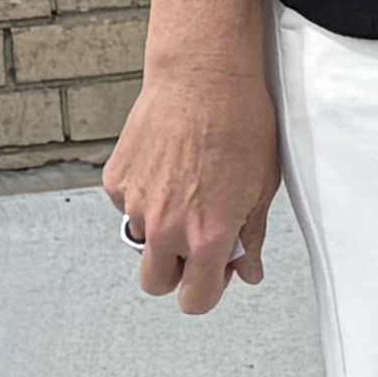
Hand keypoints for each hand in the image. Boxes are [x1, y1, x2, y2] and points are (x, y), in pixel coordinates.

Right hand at [102, 48, 280, 314]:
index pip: (196, 299)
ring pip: (140, 241)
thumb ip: (250, 236)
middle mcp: (164, 228)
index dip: (208, 290)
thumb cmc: (241, 124)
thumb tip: (248, 269)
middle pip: (156, 283)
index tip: (217, 273)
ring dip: (160, 230)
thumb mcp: (263, 187)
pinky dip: (144, 195)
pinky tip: (168, 165)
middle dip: (176, 272)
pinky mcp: (115, 180)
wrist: (203, 77)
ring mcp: (134, 205)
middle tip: (197, 242)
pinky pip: (126, 206)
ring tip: (187, 189)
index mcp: (206, 236)